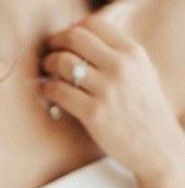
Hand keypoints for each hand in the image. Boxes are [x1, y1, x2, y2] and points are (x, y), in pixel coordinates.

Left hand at [40, 16, 184, 184]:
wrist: (156, 146)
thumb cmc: (145, 111)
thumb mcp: (142, 73)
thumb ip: (119, 56)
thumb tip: (84, 45)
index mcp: (132, 52)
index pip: (93, 25)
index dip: (71, 31)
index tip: (63, 41)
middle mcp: (120, 66)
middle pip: (75, 38)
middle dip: (55, 44)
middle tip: (49, 54)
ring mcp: (106, 90)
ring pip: (63, 63)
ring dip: (48, 64)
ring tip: (47, 72)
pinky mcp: (93, 114)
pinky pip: (59, 92)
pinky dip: (47, 89)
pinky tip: (47, 91)